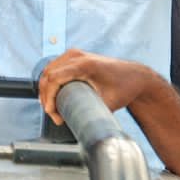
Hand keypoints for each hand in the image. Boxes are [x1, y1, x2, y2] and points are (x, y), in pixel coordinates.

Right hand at [38, 50, 155, 125]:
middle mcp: (76, 56)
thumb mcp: (108, 103)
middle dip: (46, 96)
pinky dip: (50, 82)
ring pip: (48, 70)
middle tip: (54, 115)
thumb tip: (76, 125)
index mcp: (84, 64)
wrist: (134, 76)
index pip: (54, 78)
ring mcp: (74, 54)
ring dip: (46, 89)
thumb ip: (92, 112)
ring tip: (53, 109)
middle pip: (48, 74)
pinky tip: (53, 96)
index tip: (51, 112)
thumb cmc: (124, 88)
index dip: (48, 96)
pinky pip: (54, 68)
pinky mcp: (73, 57)